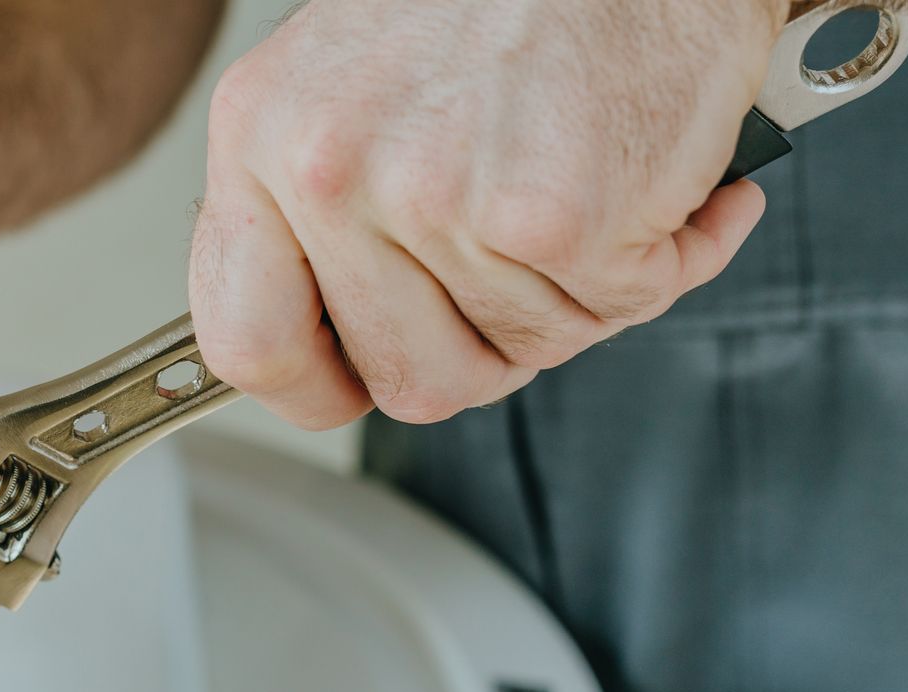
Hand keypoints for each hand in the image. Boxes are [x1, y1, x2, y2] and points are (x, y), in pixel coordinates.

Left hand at [189, 0, 783, 427]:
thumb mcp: (345, 85)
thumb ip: (315, 217)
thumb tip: (323, 347)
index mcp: (258, 137)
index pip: (247, 344)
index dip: (313, 391)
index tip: (352, 388)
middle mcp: (328, 168)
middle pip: (405, 378)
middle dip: (480, 351)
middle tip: (520, 276)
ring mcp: (435, 196)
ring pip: (517, 351)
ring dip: (574, 297)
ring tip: (586, 191)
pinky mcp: (549, 215)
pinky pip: (610, 311)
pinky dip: (660, 261)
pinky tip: (655, 186)